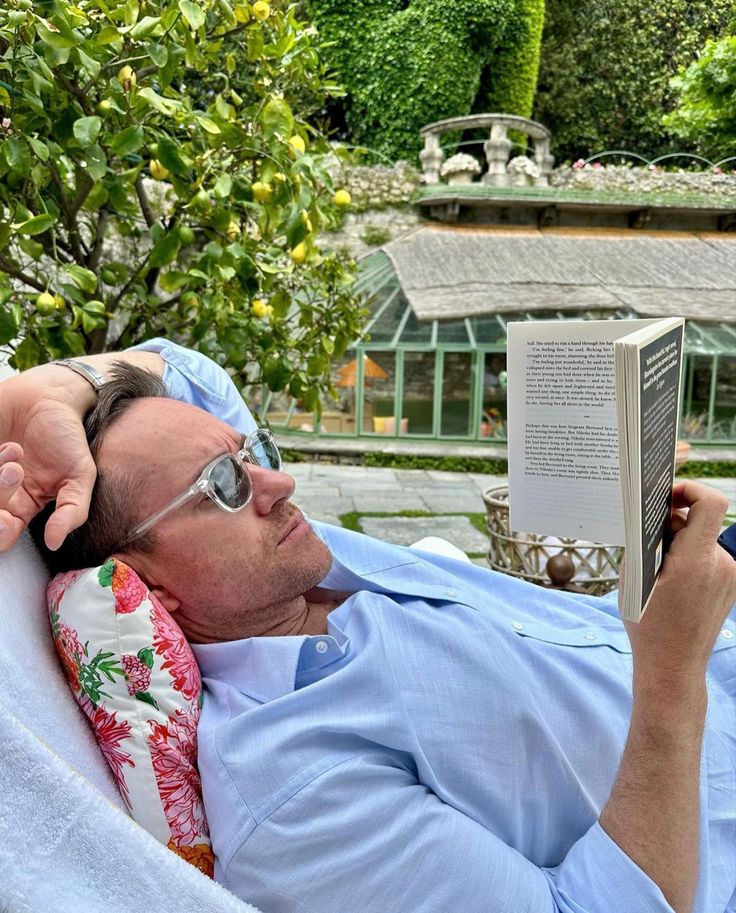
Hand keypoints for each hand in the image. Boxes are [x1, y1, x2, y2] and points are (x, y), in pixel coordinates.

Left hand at [0, 366, 96, 551]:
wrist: (50, 395)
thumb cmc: (67, 435)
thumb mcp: (82, 475)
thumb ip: (73, 510)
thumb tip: (54, 542)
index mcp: (24, 505)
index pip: (4, 534)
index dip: (0, 533)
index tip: (7, 521)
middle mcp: (2, 493)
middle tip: (15, 471)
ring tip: (14, 450)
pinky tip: (4, 445)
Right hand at [624, 480, 735, 693]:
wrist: (673, 666)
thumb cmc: (649, 624)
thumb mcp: (634, 576)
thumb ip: (646, 541)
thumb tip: (655, 518)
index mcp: (696, 560)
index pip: (710, 502)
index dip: (689, 489)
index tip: (667, 496)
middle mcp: (720, 564)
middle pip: (699, 521)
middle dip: (672, 524)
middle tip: (649, 545)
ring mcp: (729, 575)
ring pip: (701, 539)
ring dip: (679, 544)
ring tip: (658, 572)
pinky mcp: (729, 585)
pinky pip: (707, 557)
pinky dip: (688, 559)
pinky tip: (671, 583)